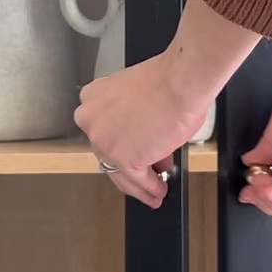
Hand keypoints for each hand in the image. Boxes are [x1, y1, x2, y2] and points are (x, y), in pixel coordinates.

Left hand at [75, 52, 213, 208]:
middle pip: (109, 154)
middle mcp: (91, 120)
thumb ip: (132, 118)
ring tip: (154, 190)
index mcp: (93, 98)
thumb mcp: (138, 95)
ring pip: (121, 172)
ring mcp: (104, 141)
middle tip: (146, 173)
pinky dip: (150, 188)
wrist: (180, 82)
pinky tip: (158, 189)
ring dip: (140, 184)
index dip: (122, 143)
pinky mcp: (123, 159)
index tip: (132, 150)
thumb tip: (145, 139)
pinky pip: (137, 179)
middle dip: (132, 165)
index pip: (104, 130)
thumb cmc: (167, 81)